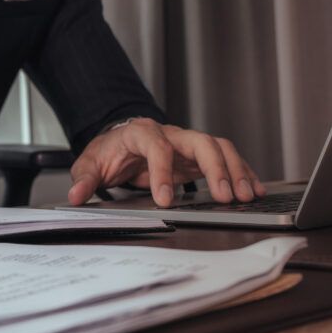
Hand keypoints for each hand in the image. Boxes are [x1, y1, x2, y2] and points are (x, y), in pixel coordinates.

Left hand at [67, 118, 266, 206]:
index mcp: (141, 133)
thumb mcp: (90, 163)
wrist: (119, 141)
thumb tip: (76, 194)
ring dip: (235, 170)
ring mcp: (187, 144)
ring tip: (246, 196)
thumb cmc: (108, 152)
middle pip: (200, 141)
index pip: (156, 147)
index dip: (161, 172)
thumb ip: (84, 179)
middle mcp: (170, 134)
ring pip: (219, 148)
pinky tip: (254, 190)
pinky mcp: (198, 157)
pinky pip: (226, 159)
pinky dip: (242, 173)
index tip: (164, 199)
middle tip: (224, 197)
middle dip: (215, 168)